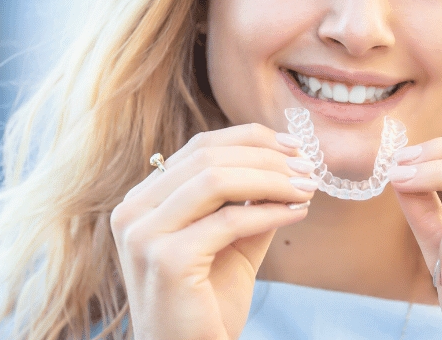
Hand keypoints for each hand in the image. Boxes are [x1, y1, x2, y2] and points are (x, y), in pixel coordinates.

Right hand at [110, 124, 316, 339]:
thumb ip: (250, 201)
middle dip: (267, 157)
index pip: (199, 147)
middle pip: (208, 156)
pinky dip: (270, 211)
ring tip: (307, 188)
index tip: (295, 147)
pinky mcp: (166, 260)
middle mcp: (132, 211)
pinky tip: (297, 213)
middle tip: (309, 167)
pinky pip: (229, 220)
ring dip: (272, 179)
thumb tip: (290, 163)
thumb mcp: (232, 240)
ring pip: (217, 180)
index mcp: (142, 200)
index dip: (251, 139)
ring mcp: (143, 235)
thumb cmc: (208, 302)